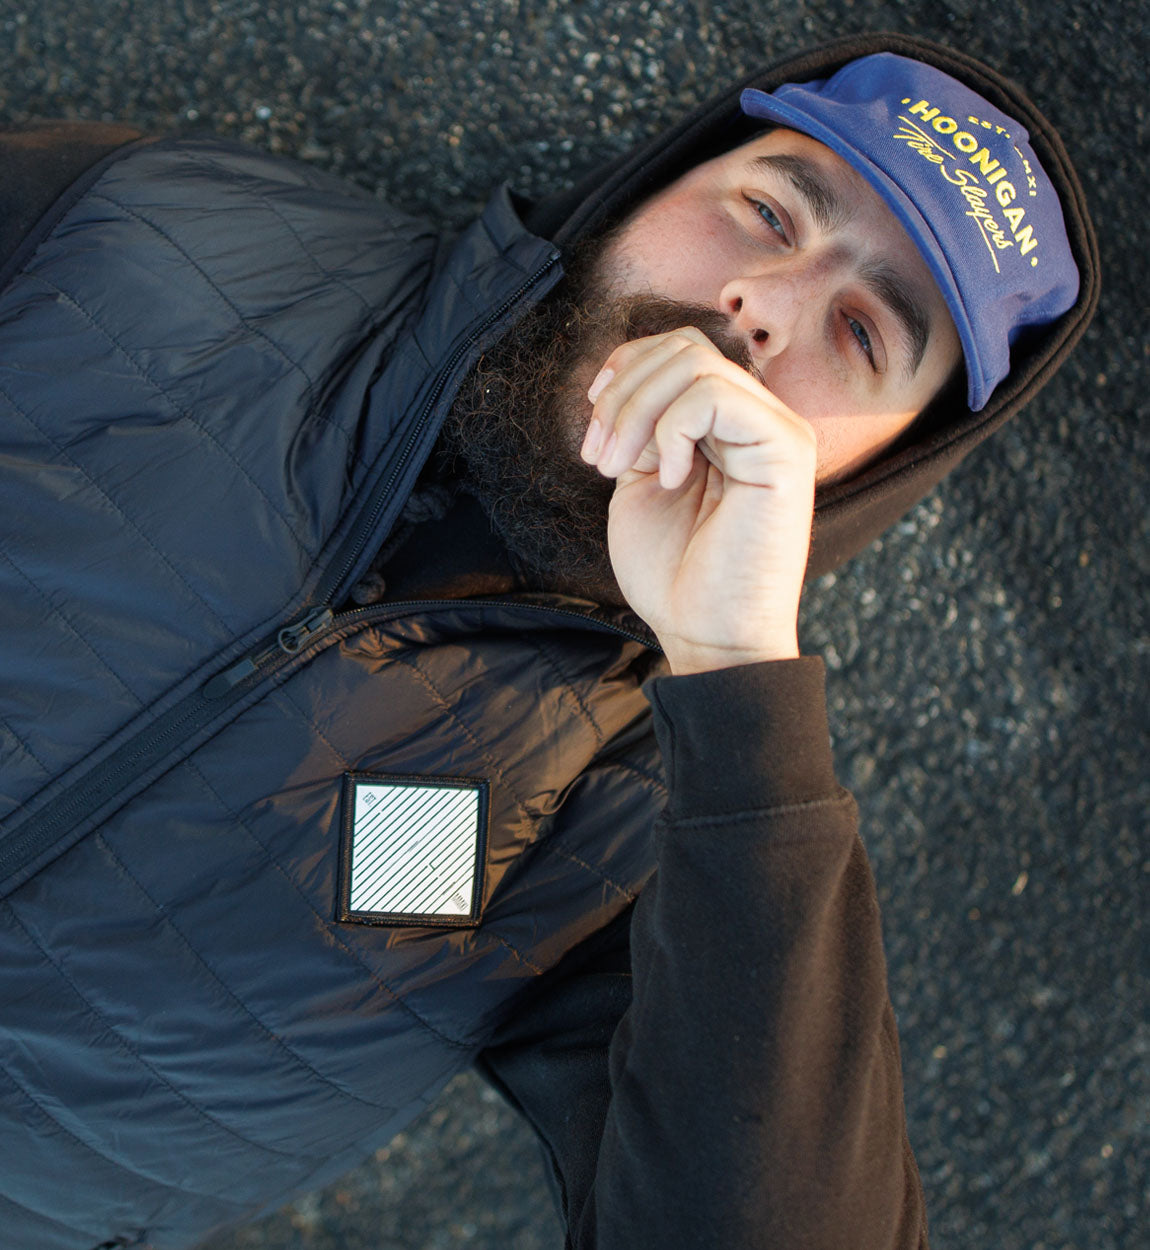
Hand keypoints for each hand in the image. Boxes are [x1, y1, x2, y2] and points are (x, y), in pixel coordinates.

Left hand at [581, 327, 816, 674]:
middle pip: (682, 348)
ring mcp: (777, 430)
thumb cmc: (675, 574)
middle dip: (621, 393)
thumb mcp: (642, 483)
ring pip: (694, 362)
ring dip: (635, 411)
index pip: (680, 351)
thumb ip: (643, 428)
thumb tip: (624, 380)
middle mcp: (759, 419)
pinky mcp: (785, 449)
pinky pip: (714, 395)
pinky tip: (669, 479)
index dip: (626, 370)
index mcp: (728, 426)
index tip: (593, 426)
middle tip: (599, 459)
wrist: (706, 636)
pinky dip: (671, 429)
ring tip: (617, 469)